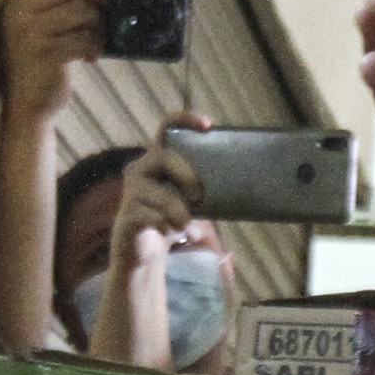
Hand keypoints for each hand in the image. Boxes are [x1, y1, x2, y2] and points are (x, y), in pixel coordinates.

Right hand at [0, 0, 103, 124]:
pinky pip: (85, 37)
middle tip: (105, 5)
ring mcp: (30, 33)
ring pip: (80, 11)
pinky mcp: (46, 53)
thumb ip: (49, 6)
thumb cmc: (35, 65)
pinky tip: (91, 56)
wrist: (24, 107)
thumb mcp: (32, 29)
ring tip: (96, 38)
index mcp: (13, 3)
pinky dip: (96, 45)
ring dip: (97, 23)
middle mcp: (17, 14)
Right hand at [87, 118, 213, 366]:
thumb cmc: (172, 221)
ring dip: (178, 211)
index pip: (166, 128)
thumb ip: (206, 186)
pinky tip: (168, 234)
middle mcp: (140, 171)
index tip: (208, 125)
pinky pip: (149, 216)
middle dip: (186, 175)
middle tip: (198, 195)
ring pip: (159, 193)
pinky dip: (164, 225)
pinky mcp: (125, 218)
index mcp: (158, 161)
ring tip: (183, 224)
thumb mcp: (192, 200)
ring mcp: (130, 195)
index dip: (185, 120)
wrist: (146, 255)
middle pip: (163, 157)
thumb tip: (248, 184)